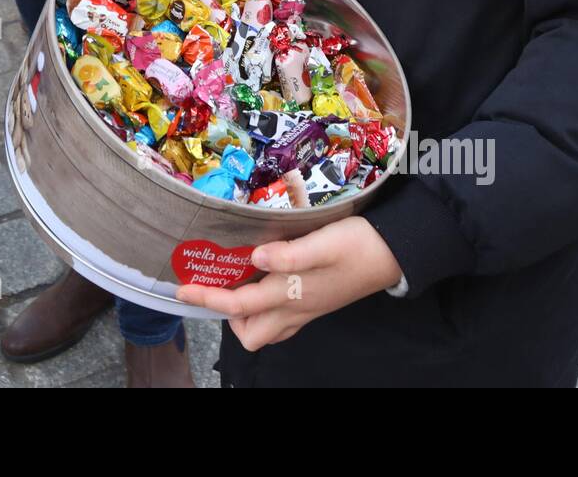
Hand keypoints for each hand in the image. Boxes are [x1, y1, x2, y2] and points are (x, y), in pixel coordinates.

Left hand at [176, 217, 402, 351]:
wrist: (395, 253)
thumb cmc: (357, 244)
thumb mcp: (323, 243)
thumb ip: (288, 254)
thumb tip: (253, 259)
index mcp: (291, 294)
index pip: (239, 304)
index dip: (207, 298)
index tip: (182, 289)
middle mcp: (295, 310)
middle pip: (251, 334)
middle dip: (228, 315)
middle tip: (219, 283)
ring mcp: (307, 310)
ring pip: (266, 330)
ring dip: (245, 314)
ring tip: (237, 282)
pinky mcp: (316, 303)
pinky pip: (282, 321)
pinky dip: (265, 309)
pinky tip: (264, 281)